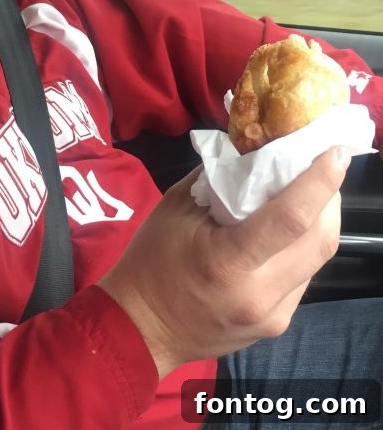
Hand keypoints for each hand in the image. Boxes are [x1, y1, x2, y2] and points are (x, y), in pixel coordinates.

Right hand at [98, 146, 349, 378]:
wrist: (140, 328)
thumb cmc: (150, 260)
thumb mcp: (175, 206)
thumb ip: (220, 176)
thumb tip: (257, 149)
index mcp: (228, 262)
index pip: (290, 219)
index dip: (320, 182)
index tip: (336, 151)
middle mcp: (260, 294)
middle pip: (319, 239)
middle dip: (329, 197)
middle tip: (321, 166)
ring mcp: (273, 315)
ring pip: (318, 259)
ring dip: (320, 221)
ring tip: (307, 193)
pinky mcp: (277, 323)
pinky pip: (304, 276)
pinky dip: (303, 245)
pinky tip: (286, 231)